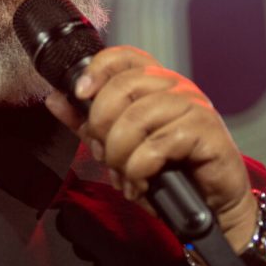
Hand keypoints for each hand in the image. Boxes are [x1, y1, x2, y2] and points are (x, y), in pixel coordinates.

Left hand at [43, 45, 258, 254]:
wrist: (210, 208)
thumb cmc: (167, 175)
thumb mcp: (118, 148)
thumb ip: (87, 123)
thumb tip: (55, 99)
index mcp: (155, 84)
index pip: (125, 56)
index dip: (98, 69)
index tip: (80, 93)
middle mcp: (176, 87)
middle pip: (123, 86)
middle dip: (102, 126)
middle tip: (104, 155)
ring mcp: (194, 106)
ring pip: (137, 118)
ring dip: (120, 154)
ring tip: (124, 176)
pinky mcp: (207, 131)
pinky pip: (158, 144)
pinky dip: (140, 169)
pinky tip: (142, 183)